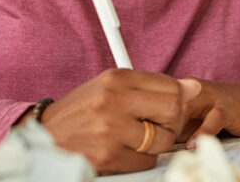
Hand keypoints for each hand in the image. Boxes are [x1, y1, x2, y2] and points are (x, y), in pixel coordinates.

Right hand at [35, 69, 186, 173]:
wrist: (46, 136)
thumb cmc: (81, 112)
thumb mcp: (110, 88)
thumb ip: (150, 87)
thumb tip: (194, 88)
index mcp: (116, 78)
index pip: (171, 85)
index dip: (176, 101)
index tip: (165, 109)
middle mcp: (113, 99)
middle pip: (172, 110)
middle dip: (170, 124)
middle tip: (156, 127)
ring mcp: (110, 128)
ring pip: (163, 140)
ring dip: (155, 145)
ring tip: (135, 140)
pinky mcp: (108, 154)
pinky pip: (146, 161)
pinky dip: (140, 160)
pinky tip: (122, 151)